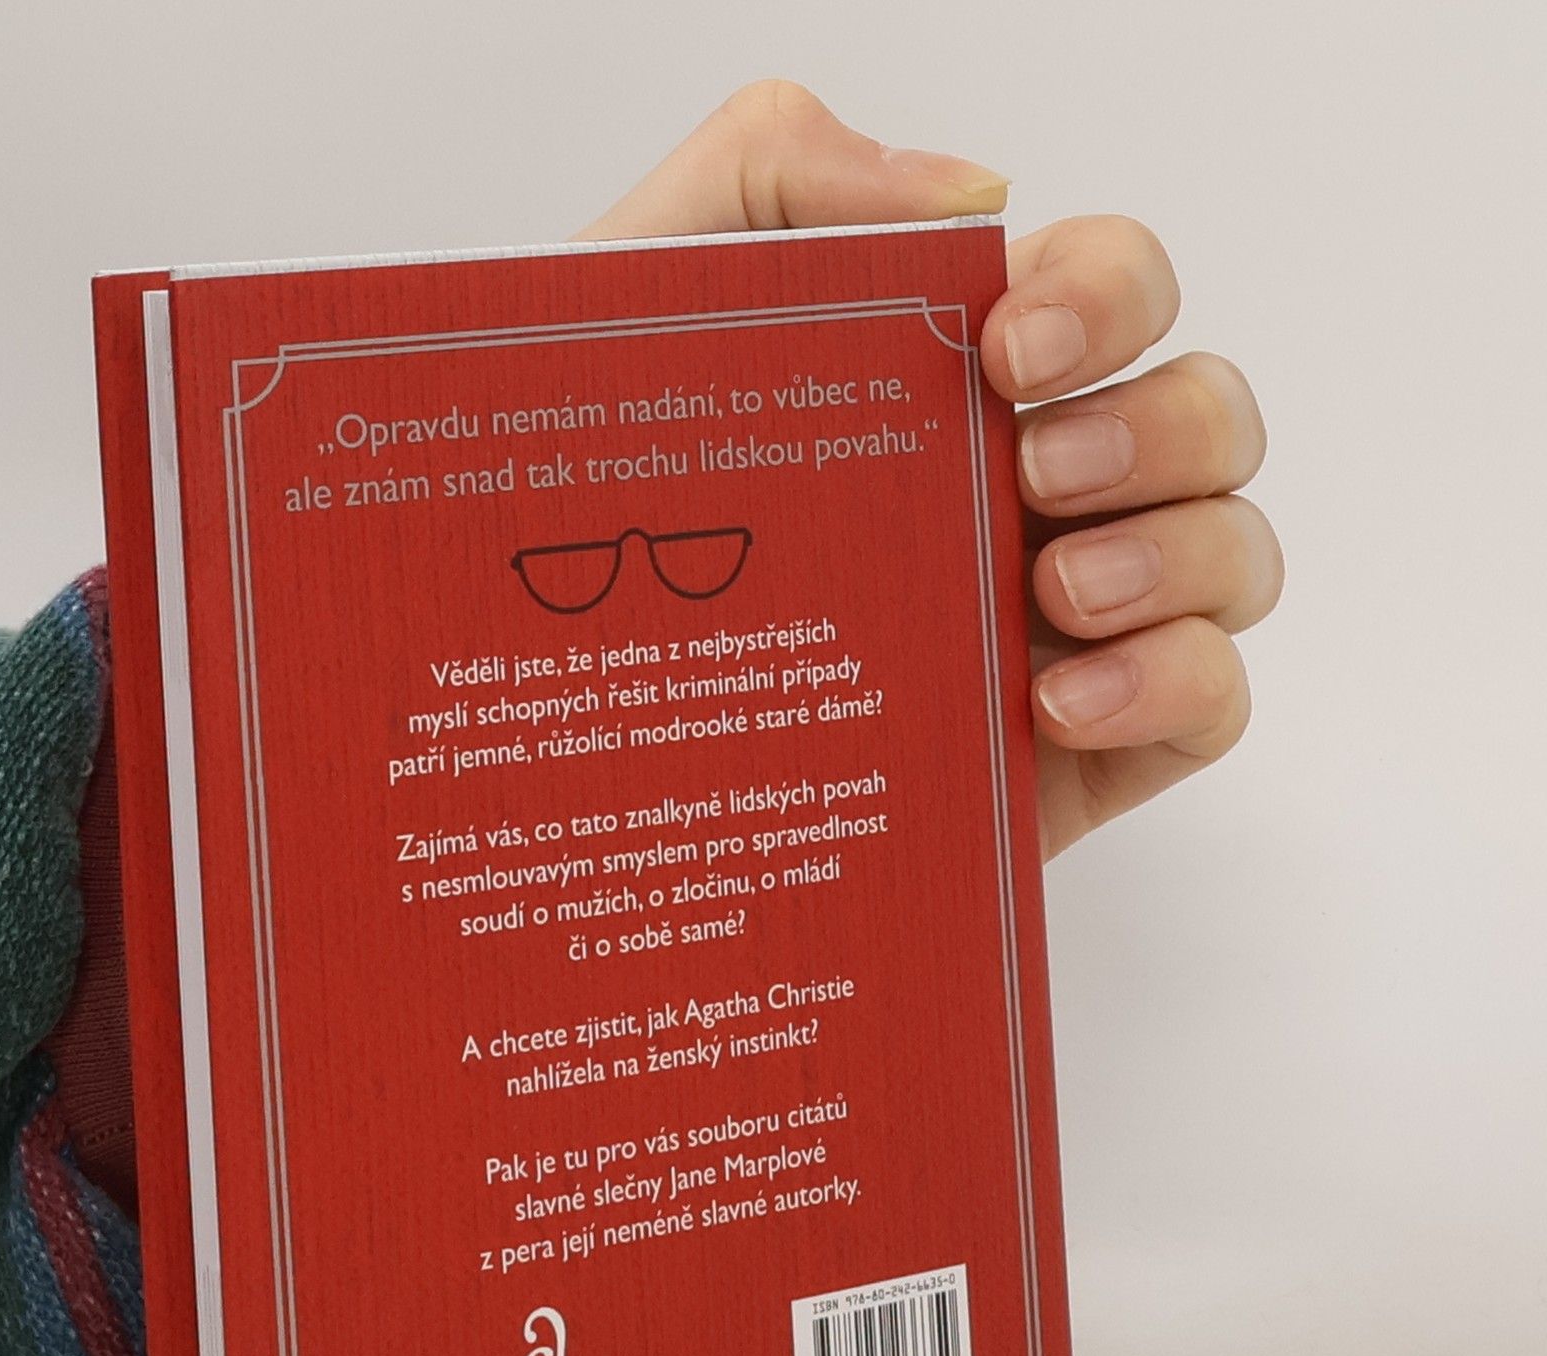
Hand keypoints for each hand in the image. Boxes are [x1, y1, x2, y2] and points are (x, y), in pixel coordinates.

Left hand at [577, 82, 1280, 857]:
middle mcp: (1035, 492)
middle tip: (1032, 473)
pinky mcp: (1074, 747)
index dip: (1108, 294)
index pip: (1114, 289)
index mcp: (961, 381)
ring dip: (1179, 555)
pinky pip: (1212, 698)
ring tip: (1054, 594)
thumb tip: (978, 192)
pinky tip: (1056, 703)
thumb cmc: (592, 500)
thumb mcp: (640, 301)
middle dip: (1157, 427)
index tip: (1005, 350)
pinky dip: (1173, 682)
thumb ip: (773, 173)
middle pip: (1207, 416)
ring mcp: (1066, 623)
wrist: (558, 709)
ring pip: (1233, 552)